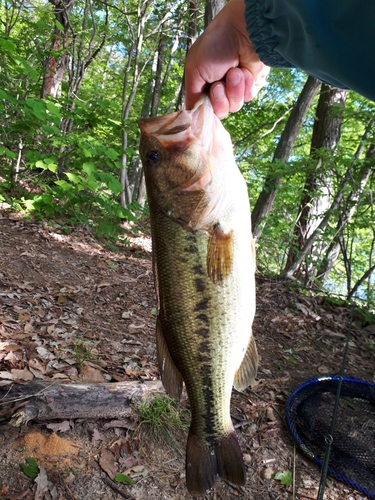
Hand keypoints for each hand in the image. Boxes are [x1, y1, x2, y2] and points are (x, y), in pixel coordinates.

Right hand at [184, 0, 269, 118]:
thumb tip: (192, 114)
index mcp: (202, 85)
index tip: (205, 100)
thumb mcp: (194, 70)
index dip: (204, 109)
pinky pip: (247, 98)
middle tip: (219, 83)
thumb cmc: (215, 46)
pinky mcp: (250, 87)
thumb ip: (192, 96)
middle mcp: (218, 89)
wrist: (242, 33)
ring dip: (233, 90)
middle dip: (219, 99)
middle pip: (218, 112)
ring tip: (235, 72)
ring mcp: (235, 89)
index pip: (202, 109)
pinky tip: (244, 71)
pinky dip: (246, 86)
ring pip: (234, 107)